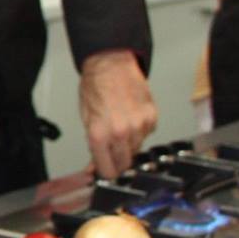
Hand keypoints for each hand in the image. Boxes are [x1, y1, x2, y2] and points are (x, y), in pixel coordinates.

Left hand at [78, 49, 156, 178]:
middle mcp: (121, 133)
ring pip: (136, 149)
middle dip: (117, 161)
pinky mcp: (152, 118)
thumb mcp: (86, 118)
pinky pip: (146, 135)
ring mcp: (139, 126)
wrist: (111, 64)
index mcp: (99, 135)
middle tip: (111, 151)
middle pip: (124, 164)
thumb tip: (95, 166)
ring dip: (128, 145)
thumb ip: (93, 145)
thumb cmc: (95, 87)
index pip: (108, 170)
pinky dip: (139, 131)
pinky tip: (130, 118)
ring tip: (120, 127)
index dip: (105, 173)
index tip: (104, 172)